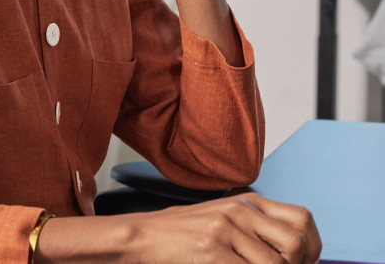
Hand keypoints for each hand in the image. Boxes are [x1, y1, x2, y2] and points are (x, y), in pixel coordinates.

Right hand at [136, 192, 321, 262]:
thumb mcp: (225, 220)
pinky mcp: (210, 249)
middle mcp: (238, 209)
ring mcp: (224, 228)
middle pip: (296, 243)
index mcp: (246, 200)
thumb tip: (297, 257)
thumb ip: (257, 230)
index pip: (301, 219)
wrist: (145, 236)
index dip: (312, 248)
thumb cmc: (186, 234)